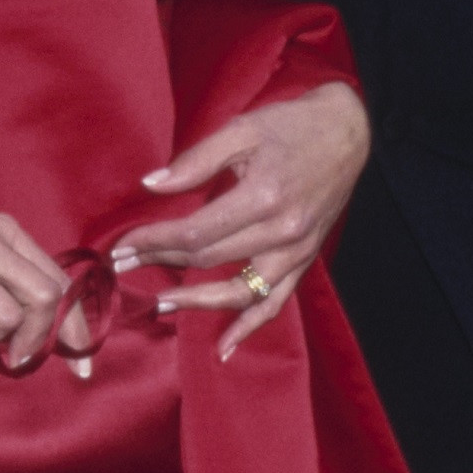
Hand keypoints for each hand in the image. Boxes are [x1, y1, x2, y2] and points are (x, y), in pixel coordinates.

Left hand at [112, 77, 370, 357]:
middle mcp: (281, 232)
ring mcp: (296, 252)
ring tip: (160, 302)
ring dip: (195, 301)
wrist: (348, 132)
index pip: (195, 232)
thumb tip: (151, 186)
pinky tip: (223, 347)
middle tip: (125, 263)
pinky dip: (248, 327)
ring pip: (237, 291)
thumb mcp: (242, 130)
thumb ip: (196, 161)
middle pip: (209, 258)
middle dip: (161, 260)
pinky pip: (274, 304)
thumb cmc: (292, 125)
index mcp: (263, 196)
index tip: (124, 245)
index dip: (154, 241)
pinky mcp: (304, 261)